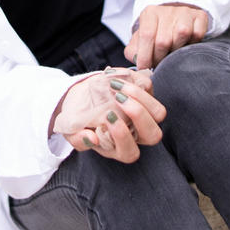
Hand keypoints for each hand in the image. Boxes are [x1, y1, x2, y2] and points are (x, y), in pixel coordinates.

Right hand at [49, 66, 164, 162]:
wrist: (80, 99)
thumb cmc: (77, 121)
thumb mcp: (71, 131)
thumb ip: (79, 138)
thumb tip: (91, 139)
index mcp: (119, 149)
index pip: (130, 152)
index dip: (122, 137)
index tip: (107, 117)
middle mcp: (136, 135)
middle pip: (153, 135)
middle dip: (139, 116)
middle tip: (118, 99)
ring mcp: (144, 115)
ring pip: (158, 113)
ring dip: (140, 97)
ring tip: (116, 86)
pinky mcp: (145, 95)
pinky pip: (149, 88)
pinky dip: (135, 81)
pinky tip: (114, 77)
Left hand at [125, 3, 211, 71]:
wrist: (175, 20)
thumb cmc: (155, 34)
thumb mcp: (140, 40)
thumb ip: (133, 51)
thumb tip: (137, 60)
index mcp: (150, 13)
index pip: (146, 35)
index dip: (145, 55)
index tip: (144, 67)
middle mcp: (167, 10)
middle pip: (164, 39)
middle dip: (160, 57)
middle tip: (158, 63)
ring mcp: (184, 11)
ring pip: (182, 34)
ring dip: (176, 50)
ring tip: (171, 53)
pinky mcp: (199, 15)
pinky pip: (197, 34)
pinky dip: (192, 43)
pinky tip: (186, 45)